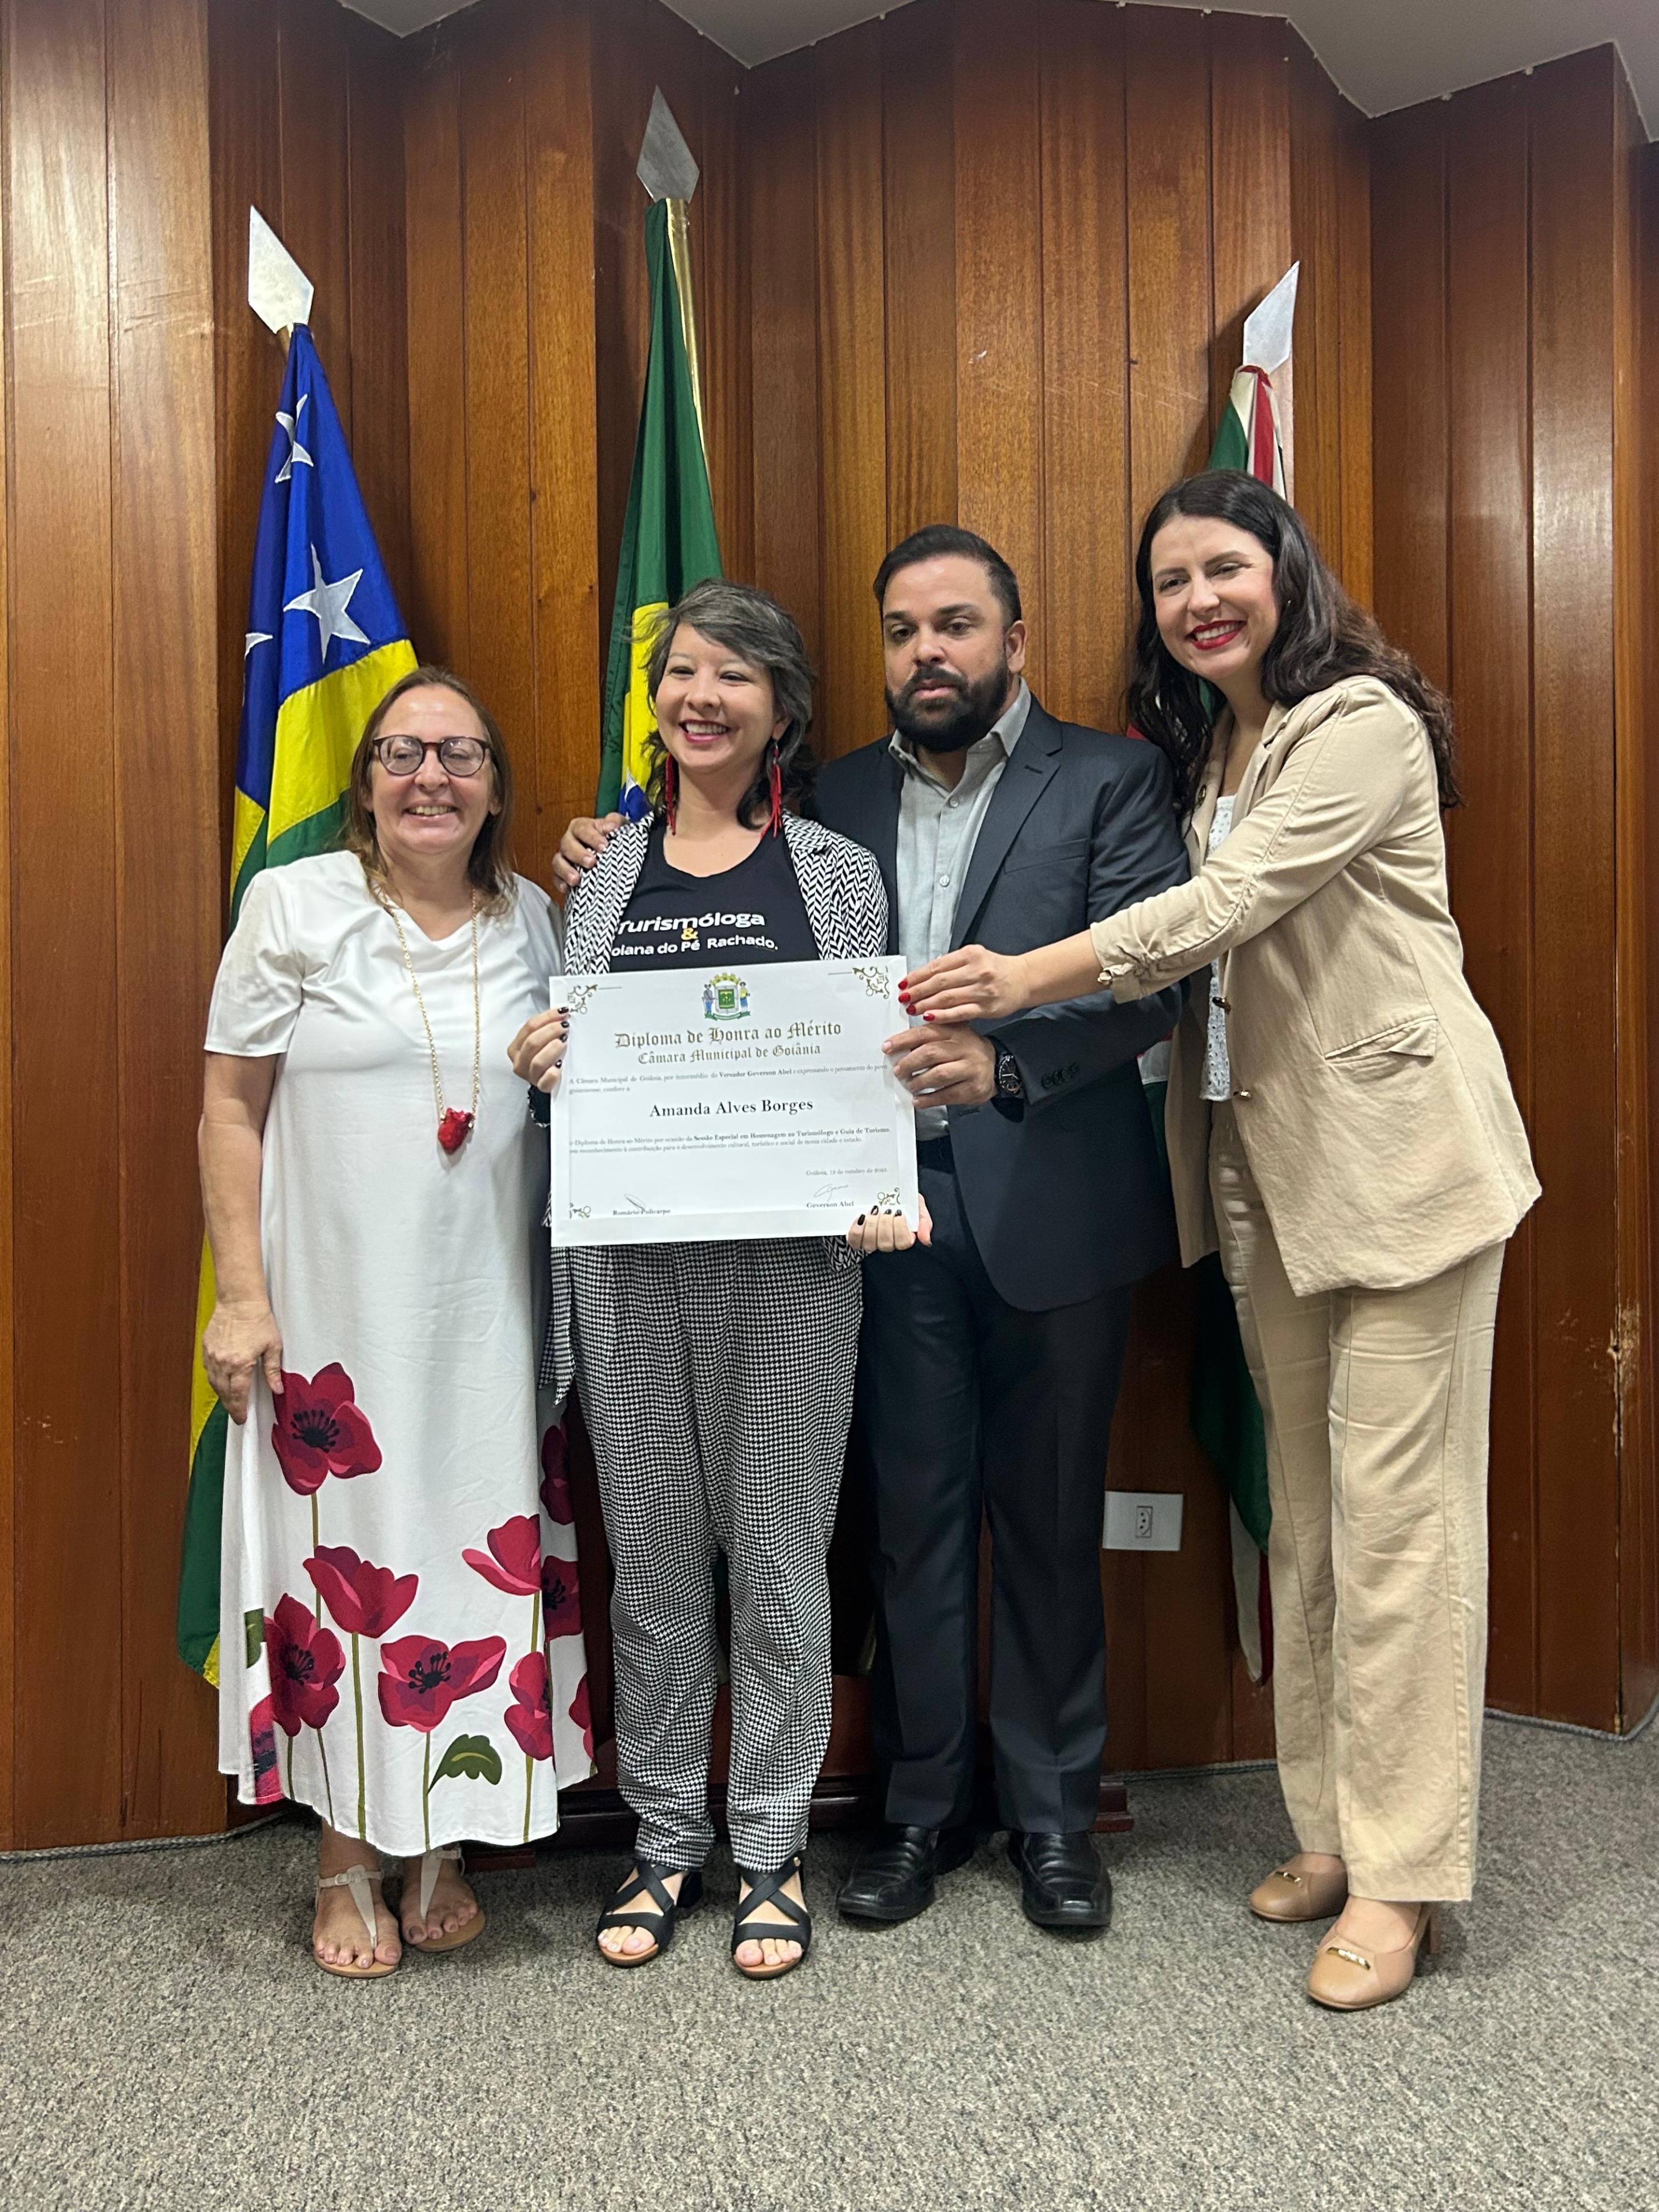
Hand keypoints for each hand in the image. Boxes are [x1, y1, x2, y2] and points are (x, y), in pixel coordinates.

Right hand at [203, 1299, 283, 1424]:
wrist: (239, 1300)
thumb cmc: (258, 1319)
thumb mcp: (273, 1346)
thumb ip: (272, 1370)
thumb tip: (277, 1389)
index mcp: (240, 1364)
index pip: (238, 1395)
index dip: (239, 1409)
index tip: (241, 1418)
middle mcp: (223, 1362)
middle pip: (223, 1392)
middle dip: (230, 1405)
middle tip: (237, 1412)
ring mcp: (212, 1355)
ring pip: (213, 1383)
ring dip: (221, 1394)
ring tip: (230, 1400)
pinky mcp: (206, 1347)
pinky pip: (208, 1370)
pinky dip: (215, 1379)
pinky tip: (222, 1381)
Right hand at [508, 1008, 569, 1090]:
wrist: (548, 1079)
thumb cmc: (546, 1056)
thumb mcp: (541, 1040)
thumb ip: (546, 1028)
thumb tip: (562, 1013)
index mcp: (516, 1047)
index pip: (529, 1027)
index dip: (547, 1017)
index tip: (562, 1012)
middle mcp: (519, 1061)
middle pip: (532, 1042)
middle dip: (551, 1031)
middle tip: (565, 1026)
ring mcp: (529, 1075)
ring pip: (537, 1061)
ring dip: (552, 1048)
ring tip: (563, 1041)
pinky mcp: (541, 1087)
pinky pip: (545, 1081)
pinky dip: (552, 1073)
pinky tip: (560, 1065)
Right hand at [550, 813, 622, 892]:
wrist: (613, 854)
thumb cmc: (613, 838)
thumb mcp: (618, 826)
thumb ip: (615, 822)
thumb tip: (611, 827)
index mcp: (581, 827)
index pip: (582, 829)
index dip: (592, 837)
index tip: (604, 847)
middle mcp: (570, 840)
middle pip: (567, 845)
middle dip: (579, 854)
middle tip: (592, 863)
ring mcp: (564, 857)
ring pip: (558, 861)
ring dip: (566, 870)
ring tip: (576, 879)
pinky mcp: (562, 874)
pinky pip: (556, 878)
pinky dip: (560, 882)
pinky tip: (566, 888)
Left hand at [847, 1193, 932, 1252]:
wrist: (885, 1187)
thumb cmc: (903, 1198)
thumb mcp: (917, 1205)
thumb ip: (924, 1222)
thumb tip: (926, 1240)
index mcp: (904, 1237)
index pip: (903, 1243)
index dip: (900, 1228)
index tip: (899, 1212)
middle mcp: (887, 1243)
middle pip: (886, 1244)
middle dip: (885, 1224)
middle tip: (886, 1210)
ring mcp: (871, 1241)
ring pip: (870, 1244)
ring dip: (871, 1226)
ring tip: (873, 1212)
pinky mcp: (857, 1237)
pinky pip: (854, 1241)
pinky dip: (857, 1230)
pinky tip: (860, 1217)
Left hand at [883, 1023, 996, 1107]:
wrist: (997, 1067)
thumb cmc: (967, 1051)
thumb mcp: (953, 1035)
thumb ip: (929, 1034)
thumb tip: (898, 1043)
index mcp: (955, 1031)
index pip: (925, 1032)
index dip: (903, 1040)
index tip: (888, 1047)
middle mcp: (964, 1047)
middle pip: (931, 1053)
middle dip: (909, 1063)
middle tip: (898, 1070)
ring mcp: (970, 1068)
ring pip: (939, 1074)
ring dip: (918, 1081)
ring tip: (909, 1084)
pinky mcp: (973, 1088)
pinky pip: (947, 1095)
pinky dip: (929, 1099)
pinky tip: (919, 1100)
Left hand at [900, 945, 1028, 1021]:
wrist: (1023, 978)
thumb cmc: (996, 968)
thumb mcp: (975, 957)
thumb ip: (952, 964)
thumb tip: (924, 975)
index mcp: (970, 954)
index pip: (937, 966)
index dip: (917, 976)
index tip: (904, 983)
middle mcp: (977, 970)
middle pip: (939, 982)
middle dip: (917, 991)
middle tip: (904, 998)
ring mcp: (982, 990)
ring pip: (947, 998)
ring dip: (926, 1004)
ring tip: (912, 1009)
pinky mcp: (986, 1007)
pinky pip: (960, 1012)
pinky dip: (942, 1015)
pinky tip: (930, 1017)